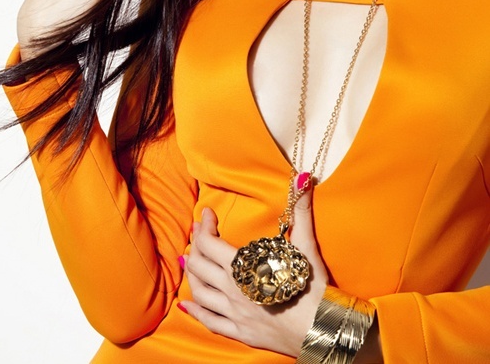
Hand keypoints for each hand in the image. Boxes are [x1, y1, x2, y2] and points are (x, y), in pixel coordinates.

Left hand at [181, 178, 327, 356]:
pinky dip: (194, 311)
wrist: (323, 330)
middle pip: (198, 265)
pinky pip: (208, 322)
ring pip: (198, 292)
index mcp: (244, 267)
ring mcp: (234, 313)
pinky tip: (186, 303)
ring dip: (191, 273)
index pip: (209, 243)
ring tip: (191, 260)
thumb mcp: (306, 247)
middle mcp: (233, 290)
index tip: (208, 213)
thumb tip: (301, 179)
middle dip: (195, 245)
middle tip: (199, 232)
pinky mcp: (239, 332)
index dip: (204, 226)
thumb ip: (301, 212)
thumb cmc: (314, 287)